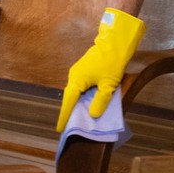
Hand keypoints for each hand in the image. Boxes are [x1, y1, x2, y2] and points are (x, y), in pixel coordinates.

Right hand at [56, 8, 146, 128]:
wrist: (114, 43)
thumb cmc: (111, 63)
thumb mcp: (108, 85)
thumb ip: (100, 101)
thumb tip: (92, 114)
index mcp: (77, 80)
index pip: (68, 102)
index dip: (64, 116)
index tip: (60, 128)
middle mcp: (74, 76)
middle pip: (69, 97)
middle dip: (69, 111)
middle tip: (68, 126)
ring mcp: (77, 72)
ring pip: (74, 92)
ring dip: (75, 103)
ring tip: (76, 117)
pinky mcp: (83, 70)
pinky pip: (79, 87)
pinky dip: (80, 96)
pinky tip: (85, 103)